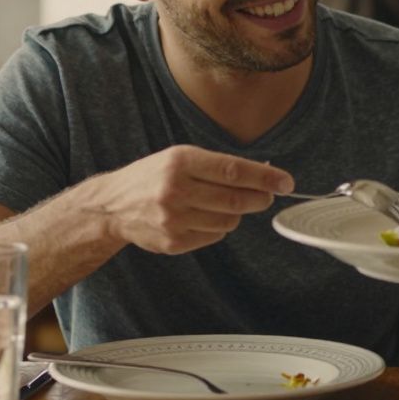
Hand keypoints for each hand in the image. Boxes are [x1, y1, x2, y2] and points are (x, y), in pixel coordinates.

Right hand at [92, 144, 290, 254]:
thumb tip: (263, 174)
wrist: (112, 206)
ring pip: (228, 221)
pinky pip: (214, 236)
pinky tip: (203, 217)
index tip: (286, 182)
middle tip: (268, 195)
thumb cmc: (152, 176)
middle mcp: (175, 190)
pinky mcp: (173, 242)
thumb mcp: (179, 158)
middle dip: (260, 198)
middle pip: (235, 200)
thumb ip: (217, 166)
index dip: (264, 177)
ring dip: (236, 213)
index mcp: (179, 162)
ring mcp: (173, 219)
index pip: (233, 171)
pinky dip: (218, 227)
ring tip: (223, 203)